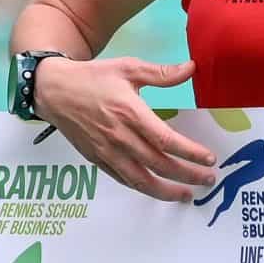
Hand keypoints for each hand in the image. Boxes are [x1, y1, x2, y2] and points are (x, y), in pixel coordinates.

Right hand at [31, 56, 217, 203]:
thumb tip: (191, 68)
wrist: (53, 90)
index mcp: (130, 113)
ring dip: (167, 192)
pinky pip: (124, 180)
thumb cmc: (92, 77)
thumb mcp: (128, 67)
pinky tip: (158, 190)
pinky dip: (143, 188)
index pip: (166, 140)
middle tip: (207, 180)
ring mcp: (107, 152)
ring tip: (187, 195)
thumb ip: (161, 73)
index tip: (209, 159)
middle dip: (187, 176)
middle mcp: (120, 137)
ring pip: (141, 180)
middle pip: (159, 164)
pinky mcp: (97, 160)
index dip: (190, 153)